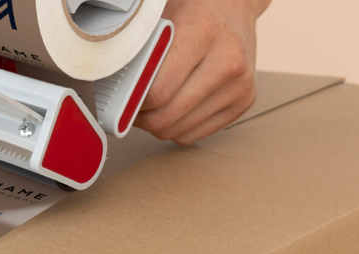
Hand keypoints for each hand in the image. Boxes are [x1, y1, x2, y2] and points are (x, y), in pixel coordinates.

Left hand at [134, 0, 270, 144]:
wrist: (234, 7)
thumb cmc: (192, 12)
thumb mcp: (162, 20)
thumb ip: (141, 52)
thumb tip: (114, 87)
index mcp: (202, 32)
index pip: (157, 91)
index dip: (132, 102)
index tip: (121, 100)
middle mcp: (227, 60)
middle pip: (167, 115)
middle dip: (140, 118)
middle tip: (128, 109)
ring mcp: (240, 84)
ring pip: (178, 130)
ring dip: (156, 126)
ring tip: (148, 108)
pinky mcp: (245, 101)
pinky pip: (193, 135)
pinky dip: (174, 129)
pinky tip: (170, 110)